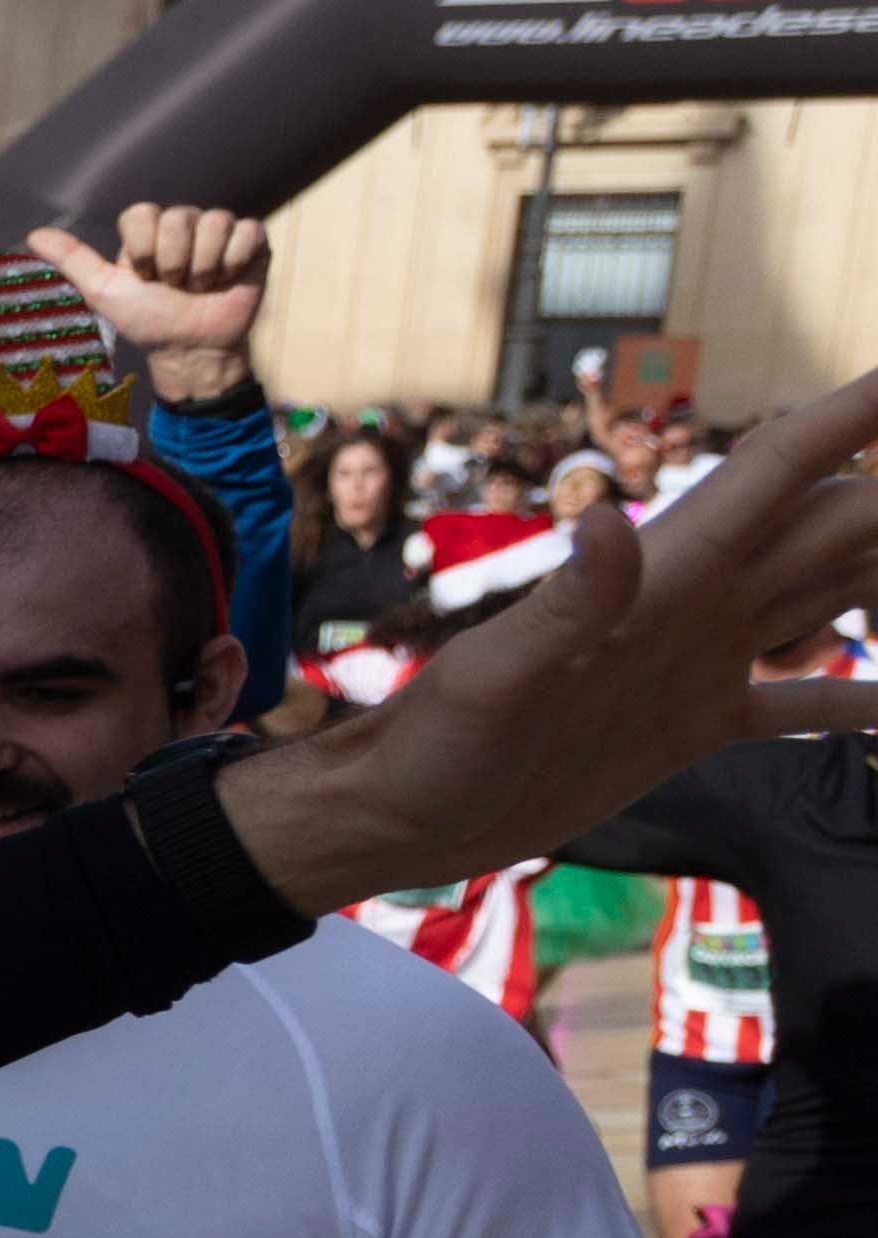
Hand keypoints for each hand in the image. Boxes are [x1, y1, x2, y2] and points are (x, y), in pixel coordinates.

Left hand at [29, 202, 265, 405]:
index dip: (142, 249)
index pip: (141, 212)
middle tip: (174, 287)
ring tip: (200, 288)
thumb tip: (33, 235)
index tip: (144, 277)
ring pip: (214, 223)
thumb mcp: (104, 292)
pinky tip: (227, 280)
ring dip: (203, 268)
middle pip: (178, 218)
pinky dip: (234, 262)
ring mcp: (219, 230)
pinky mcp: (252, 242)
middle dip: (173, 264)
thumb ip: (73, 261)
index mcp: (149, 230)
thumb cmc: (148, 320)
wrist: (191, 348)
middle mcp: (184, 224)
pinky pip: (247, 231)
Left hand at [220, 360, 877, 911]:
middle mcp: (695, 602)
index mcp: (661, 576)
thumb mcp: (496, 678)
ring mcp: (700, 660)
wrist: (405, 818)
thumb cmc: (435, 744)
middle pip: (829, 525)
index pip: (772, 475)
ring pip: (830, 594)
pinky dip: (861, 693)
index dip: (846, 419)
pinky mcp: (696, 723)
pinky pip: (803, 699)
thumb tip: (609, 520)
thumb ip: (565, 605)